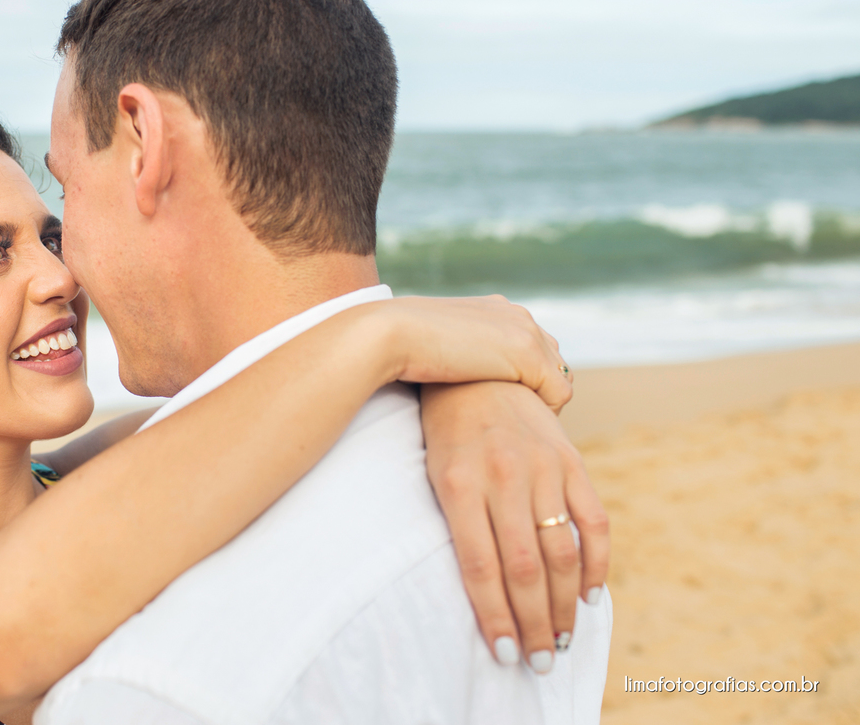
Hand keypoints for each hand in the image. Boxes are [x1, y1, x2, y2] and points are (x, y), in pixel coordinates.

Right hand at [377, 296, 572, 412]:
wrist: (390, 335)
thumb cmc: (398, 347)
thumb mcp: (435, 345)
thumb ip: (457, 352)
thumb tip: (454, 373)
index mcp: (495, 308)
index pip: (530, 344)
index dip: (521, 377)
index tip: (505, 404)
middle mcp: (516, 314)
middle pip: (552, 359)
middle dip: (538, 389)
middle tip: (518, 421)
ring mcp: (526, 332)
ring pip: (559, 377)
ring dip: (542, 404)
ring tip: (519, 428)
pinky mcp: (529, 354)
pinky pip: (559, 395)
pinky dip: (545, 414)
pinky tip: (519, 427)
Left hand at [421, 381, 608, 672]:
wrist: (478, 370)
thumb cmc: (447, 433)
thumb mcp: (436, 473)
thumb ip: (460, 525)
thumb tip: (486, 594)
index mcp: (460, 485)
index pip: (481, 566)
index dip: (495, 615)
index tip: (503, 652)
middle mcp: (504, 477)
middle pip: (525, 568)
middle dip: (535, 623)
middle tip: (540, 662)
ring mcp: (543, 468)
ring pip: (561, 552)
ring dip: (565, 605)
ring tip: (562, 639)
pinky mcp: (571, 460)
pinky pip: (594, 521)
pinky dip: (596, 563)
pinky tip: (590, 595)